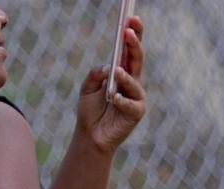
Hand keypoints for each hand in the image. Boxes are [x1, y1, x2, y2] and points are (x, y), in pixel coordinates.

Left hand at [75, 16, 145, 154]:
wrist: (91, 136)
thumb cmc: (90, 111)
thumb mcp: (87, 88)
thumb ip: (94, 75)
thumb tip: (107, 68)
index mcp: (122, 71)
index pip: (130, 49)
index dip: (132, 33)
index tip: (130, 18)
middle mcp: (132, 81)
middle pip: (137, 59)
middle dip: (134, 44)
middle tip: (128, 31)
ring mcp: (136, 97)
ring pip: (135, 82)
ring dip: (126, 76)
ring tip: (117, 71)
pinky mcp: (136, 113)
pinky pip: (131, 104)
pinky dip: (122, 100)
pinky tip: (114, 98)